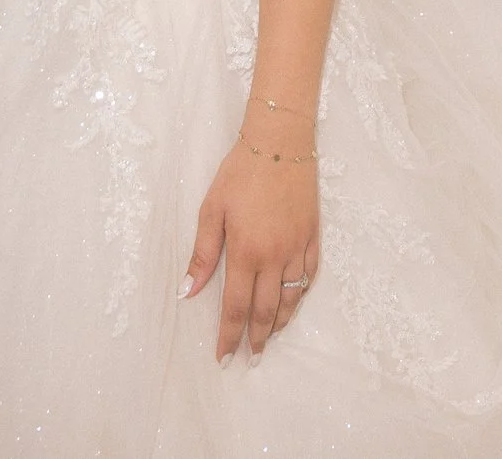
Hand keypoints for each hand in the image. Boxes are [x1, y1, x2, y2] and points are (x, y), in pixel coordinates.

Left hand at [181, 122, 319, 361]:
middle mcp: (275, 257)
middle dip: (257, 338)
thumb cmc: (239, 173)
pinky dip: (302, 294)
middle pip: (267, 310)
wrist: (279, 143)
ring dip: (280, 321)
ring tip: (270, 336)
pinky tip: (294, 300)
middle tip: (250, 358)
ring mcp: (298, 247)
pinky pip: (310, 274)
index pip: (237, 307)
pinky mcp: (313, 235)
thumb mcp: (211, 210)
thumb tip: (187, 292)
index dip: (229, 336)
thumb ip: (202, 255)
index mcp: (246, 252)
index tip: (223, 357)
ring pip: (292, 297)